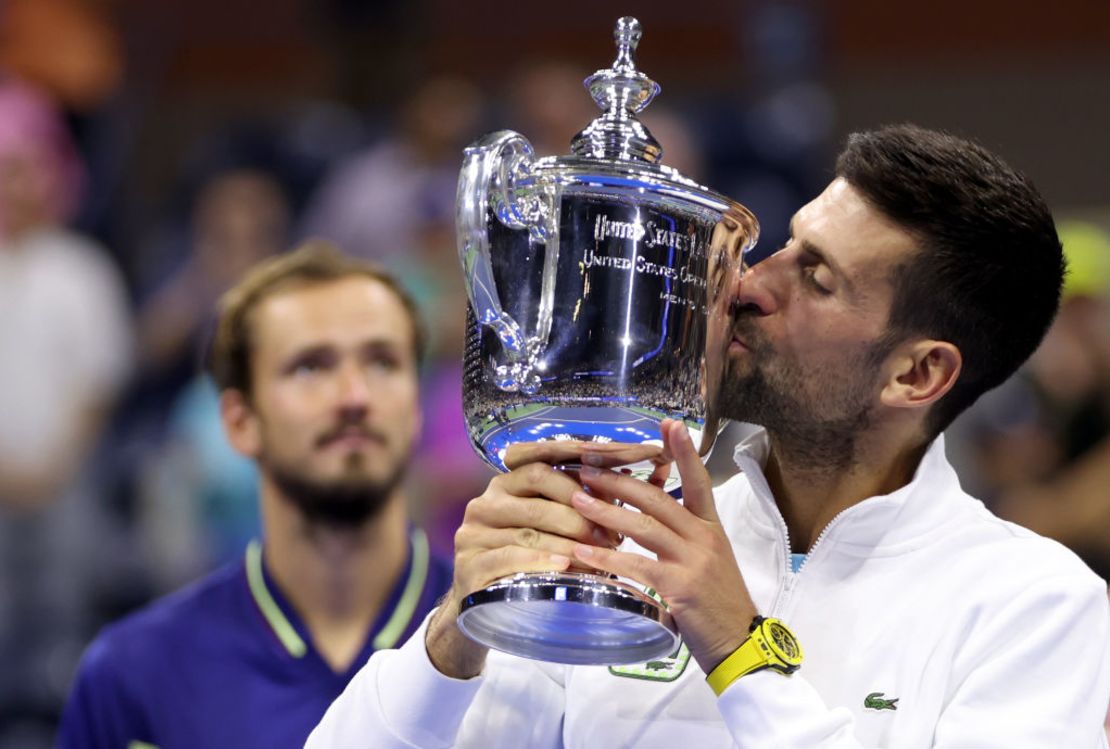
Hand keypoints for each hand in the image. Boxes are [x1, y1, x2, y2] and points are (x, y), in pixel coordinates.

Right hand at [426, 440, 664, 677]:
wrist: (492, 613)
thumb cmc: (542, 563)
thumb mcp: (570, 526)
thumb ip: (606, 497)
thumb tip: (664, 464)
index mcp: (512, 480)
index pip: (550, 454)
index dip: (591, 453)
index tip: (632, 454)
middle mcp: (490, 497)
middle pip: (540, 481)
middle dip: (582, 502)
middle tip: (614, 530)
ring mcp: (475, 530)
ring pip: (530, 524)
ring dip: (569, 538)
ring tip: (600, 554)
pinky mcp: (469, 563)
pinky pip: (509, 557)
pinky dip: (541, 560)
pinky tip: (565, 567)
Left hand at [569, 419, 757, 674]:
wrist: (741, 643)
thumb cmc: (718, 602)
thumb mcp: (707, 560)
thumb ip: (683, 537)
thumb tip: (648, 516)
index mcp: (711, 527)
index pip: (698, 481)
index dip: (683, 452)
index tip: (668, 424)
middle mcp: (704, 537)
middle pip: (656, 498)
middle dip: (619, 480)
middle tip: (586, 464)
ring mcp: (693, 561)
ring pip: (644, 526)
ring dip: (606, 511)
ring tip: (576, 497)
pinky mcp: (680, 587)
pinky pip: (636, 566)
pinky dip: (606, 559)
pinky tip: (582, 553)